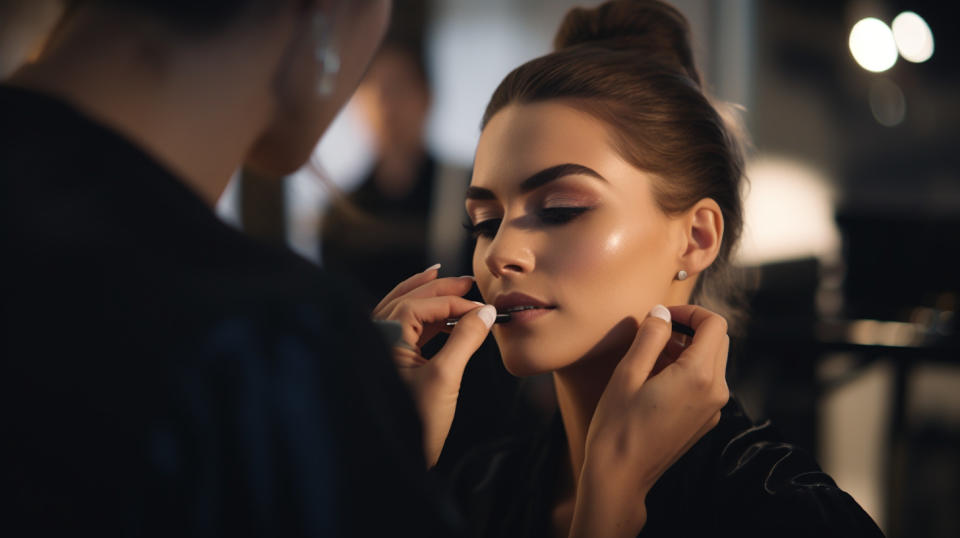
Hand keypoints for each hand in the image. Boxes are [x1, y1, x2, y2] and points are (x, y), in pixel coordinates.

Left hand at [372, 266, 495, 467]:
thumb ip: (466, 340)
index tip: (481, 307)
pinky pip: (403, 330)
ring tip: (448, 284)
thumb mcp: (445, 378)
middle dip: (438, 289)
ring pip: (402, 311)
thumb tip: (485, 313)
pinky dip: (424, 321)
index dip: (454, 301)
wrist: (393, 461)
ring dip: (427, 298)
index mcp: (382, 337)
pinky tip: (441, 318)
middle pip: (407, 300)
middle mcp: (374, 338)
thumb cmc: (415, 424)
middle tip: (466, 282)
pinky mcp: (387, 364)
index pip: (421, 304)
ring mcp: (378, 350)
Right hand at [570, 305, 729, 537]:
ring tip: (649, 359)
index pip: (715, 325)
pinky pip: (705, 384)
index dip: (690, 311)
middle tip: (655, 334)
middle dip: (689, 329)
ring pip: (712, 362)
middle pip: (718, 341)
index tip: (663, 316)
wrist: (620, 476)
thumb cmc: (617, 425)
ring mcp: (713, 409)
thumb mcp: (628, 373)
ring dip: (687, 350)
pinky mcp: (705, 421)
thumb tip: (662, 312)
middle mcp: (716, 392)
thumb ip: (650, 336)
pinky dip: (687, 372)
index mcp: (699, 376)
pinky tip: (655, 381)